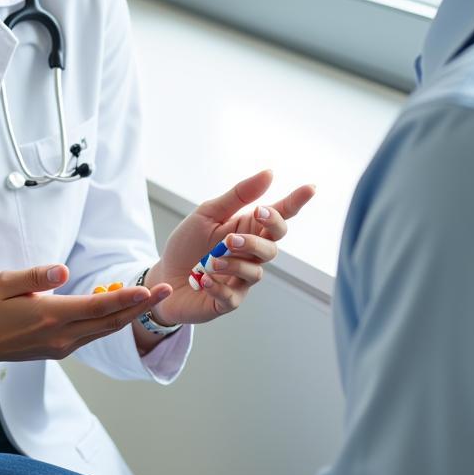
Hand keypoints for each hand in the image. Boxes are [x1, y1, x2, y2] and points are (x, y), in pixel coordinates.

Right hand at [0, 264, 171, 368]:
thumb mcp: (5, 283)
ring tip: (152, 299)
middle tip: (166, 291)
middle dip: (141, 307)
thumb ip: (36, 276)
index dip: (126, 299)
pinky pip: (93, 335)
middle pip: (110, 322)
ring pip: (105, 331)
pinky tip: (120, 308)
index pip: (97, 308)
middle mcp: (61, 336)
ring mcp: (62, 346)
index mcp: (50, 317)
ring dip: (130, 315)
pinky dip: (111, 322)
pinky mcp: (60, 349)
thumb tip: (62, 272)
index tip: (148, 290)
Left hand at [148, 171, 314, 326]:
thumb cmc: (188, 244)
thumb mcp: (208, 214)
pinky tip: (203, 279)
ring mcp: (241, 279)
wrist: (163, 276)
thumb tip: (270, 173)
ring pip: (255, 272)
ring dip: (234, 263)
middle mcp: (250, 255)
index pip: (278, 216)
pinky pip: (233, 296)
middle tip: (232, 238)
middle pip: (272, 247)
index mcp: (247, 229)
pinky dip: (217, 286)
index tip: (309, 188)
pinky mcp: (228, 300)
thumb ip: (238, 196)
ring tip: (211, 260)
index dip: (295, 202)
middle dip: (256, 242)